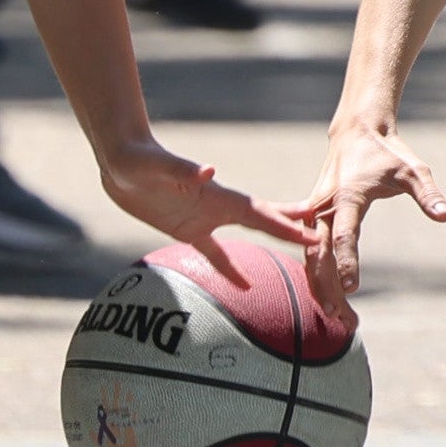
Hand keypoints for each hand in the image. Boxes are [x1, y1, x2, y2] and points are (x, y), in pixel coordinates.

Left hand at [96, 133, 325, 266]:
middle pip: (264, 219)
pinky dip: (230, 269)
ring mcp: (204, 217)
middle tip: (324, 239)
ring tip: (301, 250)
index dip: (287, 226)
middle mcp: (218, 206)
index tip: (315, 235)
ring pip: (248, 234)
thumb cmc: (137, 160)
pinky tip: (244, 287)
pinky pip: (214, 253)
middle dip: (294, 228)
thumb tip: (209, 170)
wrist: (120, 159)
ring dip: (274, 240)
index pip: (260, 214)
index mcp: (218, 195)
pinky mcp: (186, 228)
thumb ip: (182, 171)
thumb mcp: (158, 167)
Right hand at [307, 120, 445, 306]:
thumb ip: (428, 194)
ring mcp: (314, 212)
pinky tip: (328, 297)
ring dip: (319, 286)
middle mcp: (324, 206)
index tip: (352, 289)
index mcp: (347, 196)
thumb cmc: (388, 153)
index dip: (346, 262)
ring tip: (338, 317)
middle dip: (326, 286)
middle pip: (317, 253)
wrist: (356, 132)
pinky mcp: (313, 216)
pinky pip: (309, 249)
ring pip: (309, 255)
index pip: (343, 235)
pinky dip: (316, 274)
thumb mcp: (413, 170)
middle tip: (340, 317)